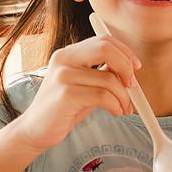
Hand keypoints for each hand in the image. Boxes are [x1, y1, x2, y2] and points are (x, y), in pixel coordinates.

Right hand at [16, 35, 140, 151]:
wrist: (35, 130)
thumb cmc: (63, 108)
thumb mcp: (85, 84)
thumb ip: (102, 72)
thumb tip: (129, 67)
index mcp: (69, 53)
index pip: (104, 41)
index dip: (124, 52)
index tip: (136, 67)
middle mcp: (64, 59)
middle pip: (106, 49)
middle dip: (126, 67)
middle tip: (133, 85)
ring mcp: (63, 75)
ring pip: (109, 79)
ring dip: (124, 97)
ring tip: (124, 108)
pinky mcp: (66, 94)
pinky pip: (103, 96)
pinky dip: (115, 105)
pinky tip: (115, 111)